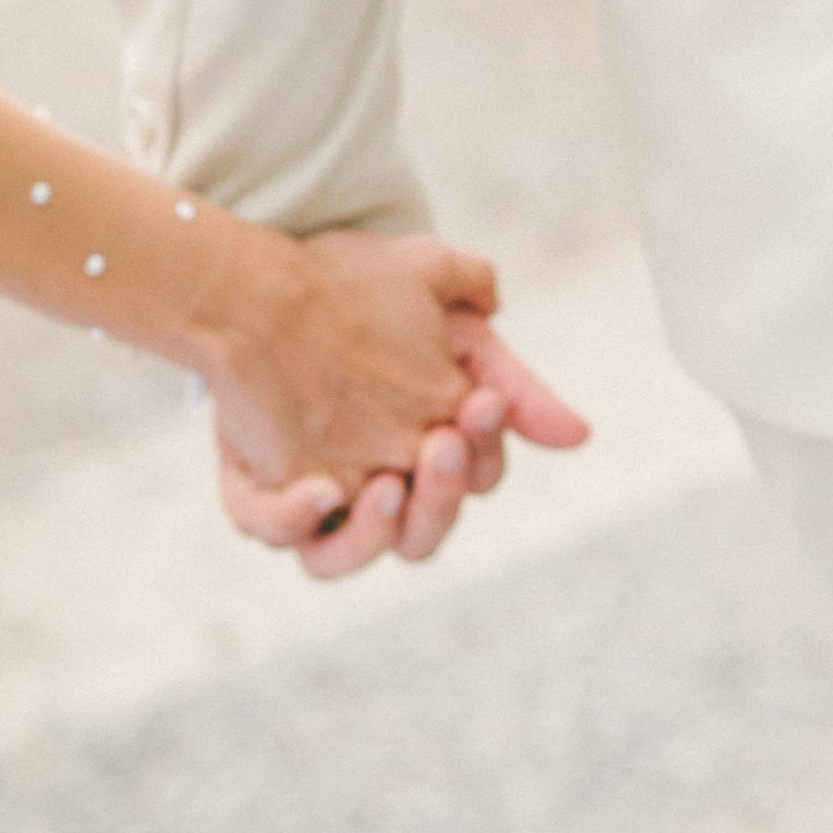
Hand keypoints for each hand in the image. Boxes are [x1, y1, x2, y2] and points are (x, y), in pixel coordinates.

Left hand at [207, 239, 588, 581]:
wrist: (272, 273)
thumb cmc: (365, 298)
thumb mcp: (450, 324)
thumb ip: (513, 381)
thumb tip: (578, 436)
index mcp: (427, 462)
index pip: (472, 481)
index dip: (481, 449)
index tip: (481, 400)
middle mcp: (372, 492)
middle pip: (418, 537)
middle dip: (439, 498)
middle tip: (441, 443)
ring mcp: (310, 497)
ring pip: (337, 560)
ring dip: (371, 534)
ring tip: (385, 484)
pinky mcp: (254, 487)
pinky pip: (265, 528)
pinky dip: (290, 519)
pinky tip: (315, 486)